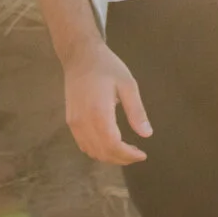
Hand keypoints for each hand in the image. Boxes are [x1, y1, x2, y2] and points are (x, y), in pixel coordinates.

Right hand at [63, 42, 150, 165]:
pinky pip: (83, 144)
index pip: (113, 145)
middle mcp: (83, 122)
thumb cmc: (108, 67)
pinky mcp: (70, 121)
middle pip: (101, 152)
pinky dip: (97, 150)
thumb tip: (147, 134)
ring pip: (90, 151)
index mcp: (99, 113)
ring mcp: (74, 123)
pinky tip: (111, 145)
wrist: (80, 57)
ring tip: (127, 151)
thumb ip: (137, 111)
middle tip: (138, 155)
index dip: (128, 155)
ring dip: (109, 157)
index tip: (143, 155)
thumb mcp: (128, 85)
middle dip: (121, 159)